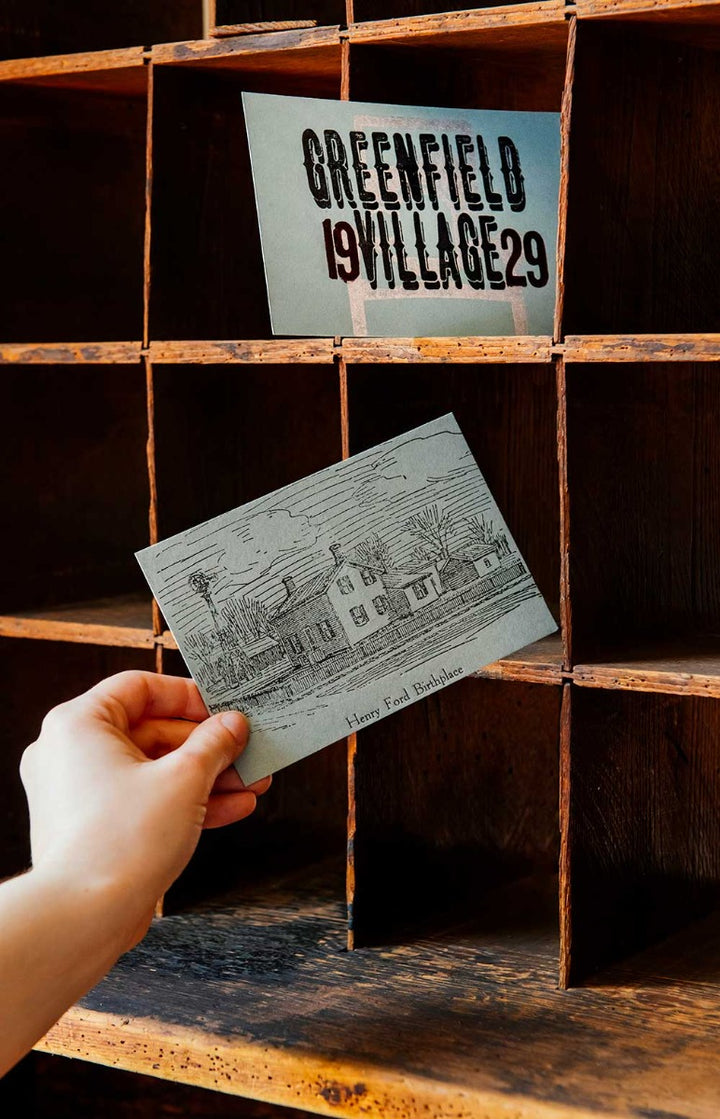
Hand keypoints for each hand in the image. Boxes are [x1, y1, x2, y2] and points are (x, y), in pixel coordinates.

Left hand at [19, 670, 269, 952]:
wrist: (84, 918)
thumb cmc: (118, 843)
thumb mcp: (184, 780)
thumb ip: (214, 744)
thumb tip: (232, 725)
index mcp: (78, 724)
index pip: (140, 687)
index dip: (187, 696)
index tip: (222, 708)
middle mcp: (71, 753)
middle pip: (151, 731)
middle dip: (207, 746)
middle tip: (245, 750)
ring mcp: (79, 793)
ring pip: (152, 770)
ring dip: (205, 776)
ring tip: (250, 783)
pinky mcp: (92, 827)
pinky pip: (144, 800)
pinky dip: (184, 802)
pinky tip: (231, 808)